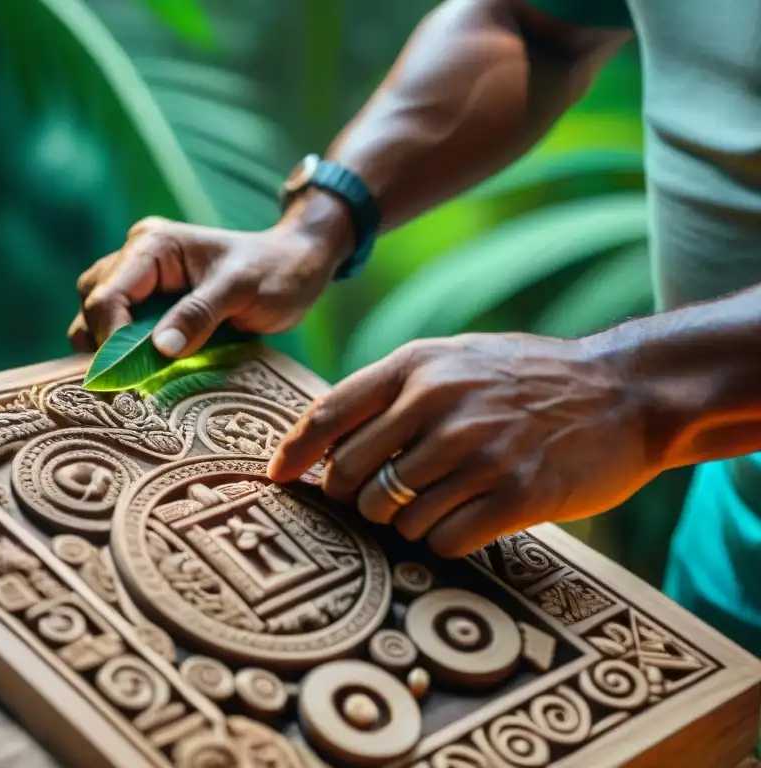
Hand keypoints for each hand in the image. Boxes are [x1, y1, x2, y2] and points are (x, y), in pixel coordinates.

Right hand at [68, 194, 353, 357]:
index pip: (107, 296)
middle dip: (106, 348)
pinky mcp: (150, 302)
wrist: (298, 265)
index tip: (127, 383)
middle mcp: (137, 258)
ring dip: (111, 353)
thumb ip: (200, 315)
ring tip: (136, 385)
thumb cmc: (276, 271)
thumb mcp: (243, 290)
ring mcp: (141, 280)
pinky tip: (144, 377)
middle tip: (130, 389)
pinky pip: (120, 329)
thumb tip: (160, 350)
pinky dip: (125, 354)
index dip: (110, 341)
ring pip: (97, 319)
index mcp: (153, 245)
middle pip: (93, 307)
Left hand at [267, 332, 656, 557]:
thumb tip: (322, 435)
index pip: (329, 414)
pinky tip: (461, 521)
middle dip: (353, 497)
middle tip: (377, 498)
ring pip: (393, 515)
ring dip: (401, 522)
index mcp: (418, 366)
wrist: (622, 392)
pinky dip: (441, 540)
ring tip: (431, 505)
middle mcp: (441, 405)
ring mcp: (479, 451)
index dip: (294, 452)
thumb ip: (392, 388)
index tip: (276, 479)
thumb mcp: (453, 357)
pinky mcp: (516, 495)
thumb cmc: (524, 378)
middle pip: (352, 477)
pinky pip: (442, 539)